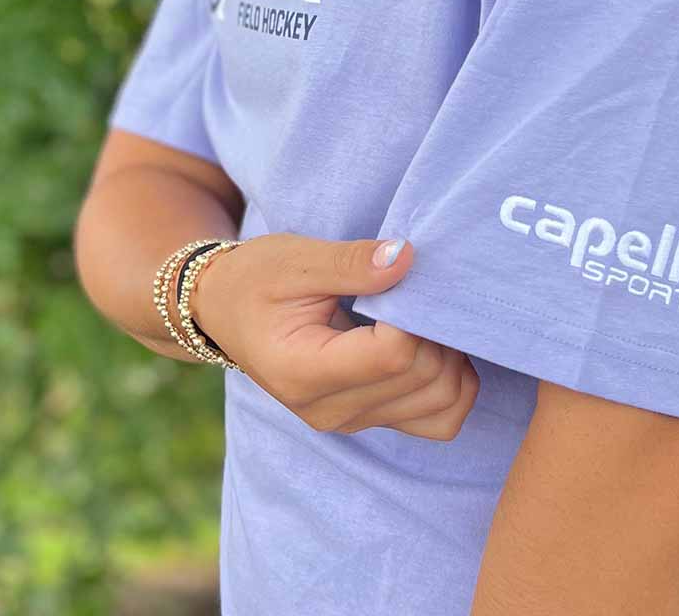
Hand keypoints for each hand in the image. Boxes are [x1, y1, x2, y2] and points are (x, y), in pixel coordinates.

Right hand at [189, 232, 479, 440]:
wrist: (225, 310)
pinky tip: (431, 344)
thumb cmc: (257, 278)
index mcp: (303, 372)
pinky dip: (452, 383)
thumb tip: (407, 257)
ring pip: (443, 406)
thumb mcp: (296, 259)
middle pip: (425, 380)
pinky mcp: (369, 419)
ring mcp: (352, 421)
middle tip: (419, 291)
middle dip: (438, 331)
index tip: (402, 278)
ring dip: (452, 357)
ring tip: (424, 316)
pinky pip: (438, 419)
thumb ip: (352, 262)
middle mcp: (330, 410)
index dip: (415, 313)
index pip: (394, 355)